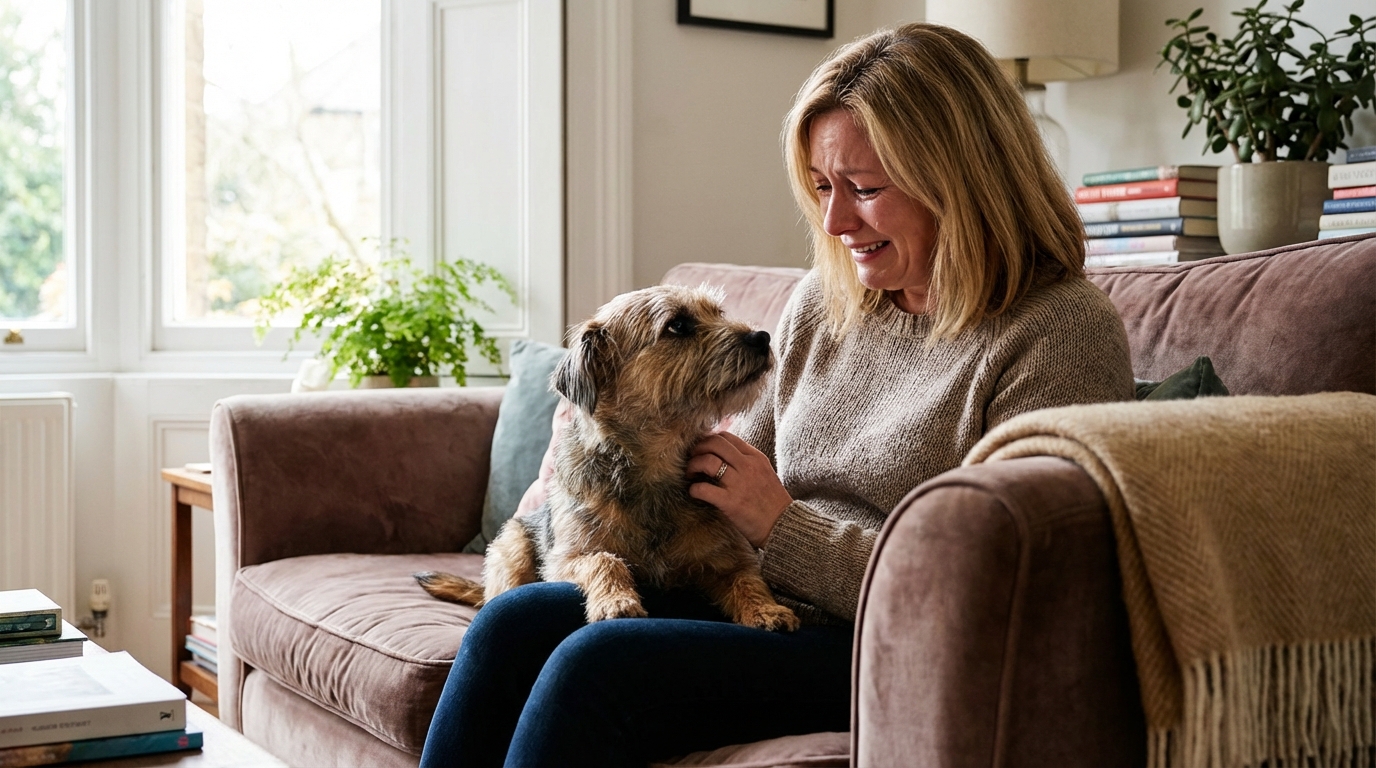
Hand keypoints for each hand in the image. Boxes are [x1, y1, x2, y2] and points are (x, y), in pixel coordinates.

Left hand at [687, 432, 791, 547]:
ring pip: (707, 462)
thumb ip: (746, 461)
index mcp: (755, 457)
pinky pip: (704, 489)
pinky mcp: (731, 503)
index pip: (726, 437)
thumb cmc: (772, 502)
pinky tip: (694, 492)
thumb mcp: (764, 472)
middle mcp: (747, 466)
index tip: (701, 449)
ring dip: (692, 466)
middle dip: (697, 449)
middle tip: (691, 459)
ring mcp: (739, 484)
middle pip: (714, 444)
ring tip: (690, 475)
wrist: (784, 526)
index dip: (708, 440)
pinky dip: (694, 489)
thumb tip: (723, 453)